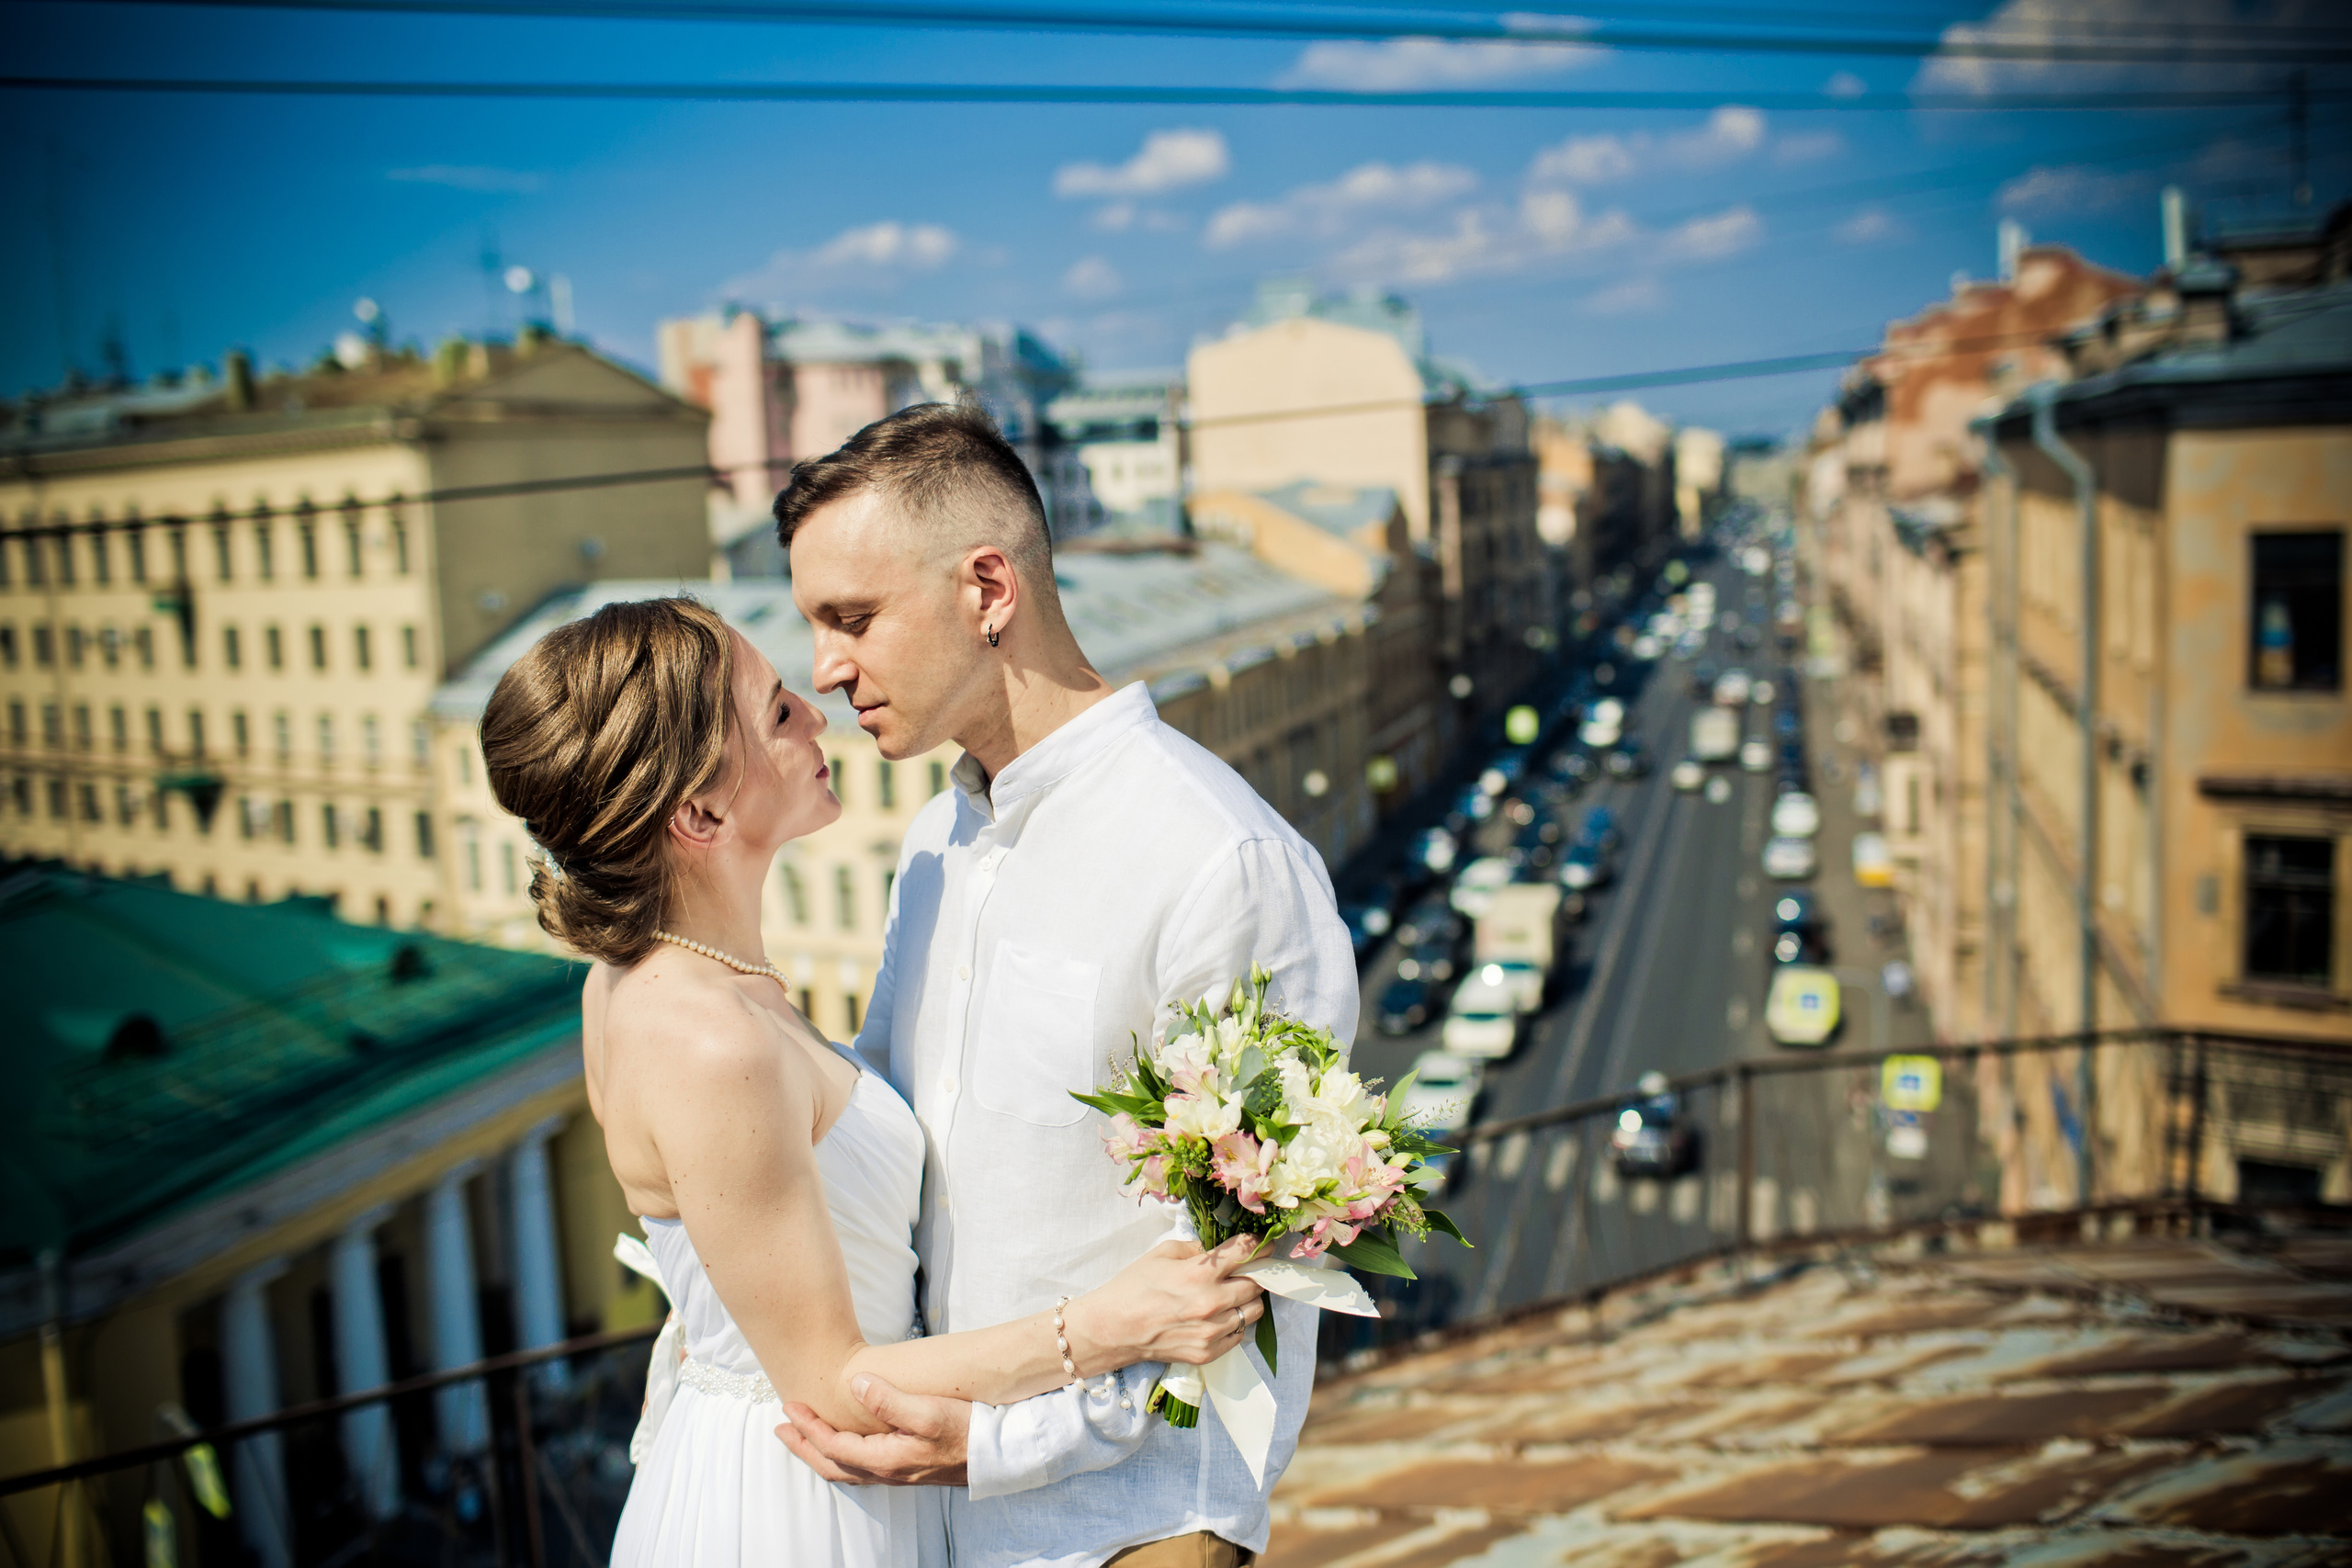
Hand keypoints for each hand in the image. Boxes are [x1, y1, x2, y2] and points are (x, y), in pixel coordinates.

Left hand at [775, 1375, 970, 1486]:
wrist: (1001, 1454)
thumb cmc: (968, 1430)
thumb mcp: (928, 1411)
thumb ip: (889, 1400)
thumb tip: (855, 1383)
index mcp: (885, 1460)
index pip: (833, 1446)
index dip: (807, 1428)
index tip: (789, 1407)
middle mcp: (887, 1472)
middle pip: (832, 1465)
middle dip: (803, 1447)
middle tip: (781, 1429)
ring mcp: (898, 1473)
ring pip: (846, 1469)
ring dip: (819, 1452)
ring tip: (804, 1436)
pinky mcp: (908, 1468)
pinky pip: (862, 1467)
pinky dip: (841, 1456)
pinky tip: (846, 1445)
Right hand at [1077, 1236, 1264, 1368]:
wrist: (1112, 1329)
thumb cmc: (1133, 1287)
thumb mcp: (1161, 1253)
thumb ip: (1194, 1248)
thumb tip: (1215, 1252)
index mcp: (1199, 1274)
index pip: (1245, 1252)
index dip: (1259, 1244)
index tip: (1263, 1243)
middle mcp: (1211, 1303)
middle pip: (1256, 1284)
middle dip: (1254, 1273)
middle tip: (1245, 1270)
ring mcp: (1211, 1331)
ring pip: (1254, 1310)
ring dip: (1248, 1299)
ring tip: (1232, 1294)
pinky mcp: (1208, 1352)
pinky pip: (1240, 1334)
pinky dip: (1236, 1322)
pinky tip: (1219, 1316)